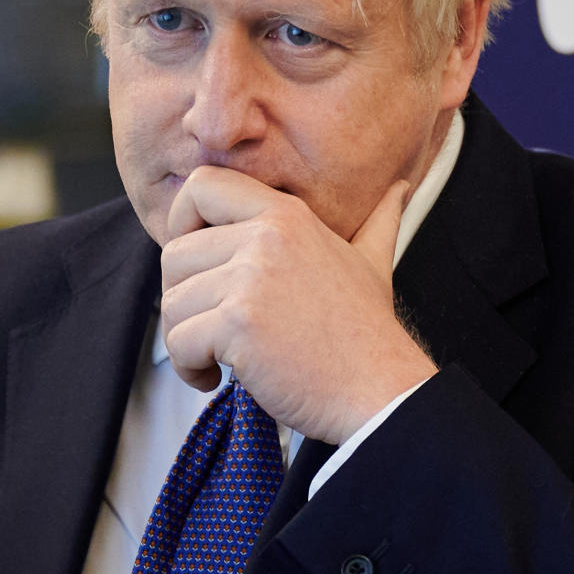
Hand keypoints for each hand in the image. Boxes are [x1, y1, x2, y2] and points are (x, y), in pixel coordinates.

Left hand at [160, 166, 437, 443]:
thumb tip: (401, 189)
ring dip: (185, 339)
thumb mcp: (371, 262)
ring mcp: (251, 280)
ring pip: (172, 302)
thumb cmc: (368, 332)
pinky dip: (188, 368)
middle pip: (175, 253)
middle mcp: (265, 238)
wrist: (380, 388)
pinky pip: (178, 342)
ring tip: (218, 358)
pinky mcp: (238, 325)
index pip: (201, 185)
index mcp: (286, 215)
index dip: (181, 220)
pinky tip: (216, 378)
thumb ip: (377, 221)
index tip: (197, 263)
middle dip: (182, 298)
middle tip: (211, 327)